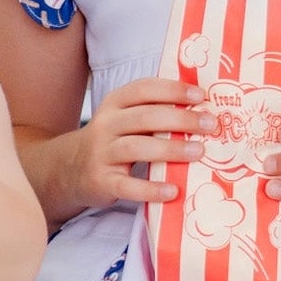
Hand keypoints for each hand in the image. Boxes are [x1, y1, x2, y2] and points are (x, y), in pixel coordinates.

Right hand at [66, 76, 201, 210]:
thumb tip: (203, 111)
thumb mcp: (124, 119)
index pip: (144, 89)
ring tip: (199, 152)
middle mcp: (106, 125)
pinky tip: (172, 191)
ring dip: (171, 148)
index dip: (173, 90)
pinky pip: (127, 186)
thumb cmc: (111, 141)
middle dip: (181, 119)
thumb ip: (153, 112)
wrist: (70, 169)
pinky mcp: (101, 181)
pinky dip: (151, 189)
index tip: (201, 96)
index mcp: (115, 104)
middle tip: (210, 125)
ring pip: (137, 147)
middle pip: (145, 117)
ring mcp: (101, 153)